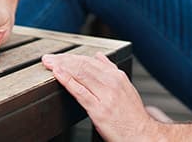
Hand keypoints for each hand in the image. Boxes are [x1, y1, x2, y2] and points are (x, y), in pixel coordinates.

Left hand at [42, 52, 162, 141]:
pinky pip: (80, 92)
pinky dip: (67, 80)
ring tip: (49, 63)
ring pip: (81, 74)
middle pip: (83, 65)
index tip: (59, 56)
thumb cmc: (133, 115)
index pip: (89, 61)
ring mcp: (105, 96)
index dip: (71, 57)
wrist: (142, 134)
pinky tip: (58, 74)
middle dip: (63, 59)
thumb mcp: (125, 88)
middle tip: (49, 58)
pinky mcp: (99, 110)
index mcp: (116, 76)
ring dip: (62, 66)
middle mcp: (111, 83)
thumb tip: (98, 57)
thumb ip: (111, 71)